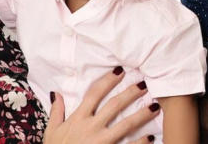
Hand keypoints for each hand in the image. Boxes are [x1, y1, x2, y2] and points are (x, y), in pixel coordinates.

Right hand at [43, 68, 158, 143]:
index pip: (94, 94)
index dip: (107, 81)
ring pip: (125, 124)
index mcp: (78, 119)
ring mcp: (100, 141)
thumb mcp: (52, 131)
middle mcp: (91, 127)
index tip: (120, 71)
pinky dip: (140, 142)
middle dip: (130, 93)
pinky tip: (150, 137)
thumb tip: (57, 94)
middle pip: (114, 105)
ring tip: (155, 106)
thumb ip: (56, 112)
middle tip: (144, 84)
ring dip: (142, 115)